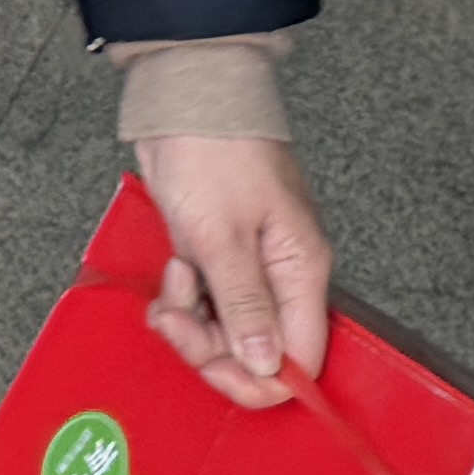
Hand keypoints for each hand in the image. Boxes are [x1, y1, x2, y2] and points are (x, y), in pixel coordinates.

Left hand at [133, 129, 335, 412]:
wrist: (186, 96)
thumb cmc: (213, 150)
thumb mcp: (223, 236)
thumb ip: (246, 306)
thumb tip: (267, 366)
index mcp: (301, 271)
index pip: (300, 357)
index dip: (258, 379)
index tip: (214, 370)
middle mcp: (282, 273)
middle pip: (257, 349)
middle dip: (209, 346)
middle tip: (177, 318)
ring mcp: (250, 263)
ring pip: (226, 328)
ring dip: (190, 321)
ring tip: (172, 285)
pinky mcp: (219, 252)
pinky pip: (205, 300)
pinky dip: (183, 299)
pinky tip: (172, 273)